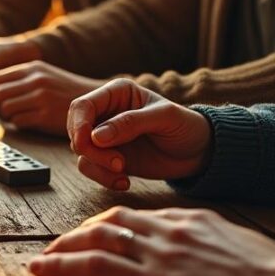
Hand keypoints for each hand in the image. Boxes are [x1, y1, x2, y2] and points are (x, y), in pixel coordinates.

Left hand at [0, 61, 102, 134]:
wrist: (98, 102)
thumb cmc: (68, 92)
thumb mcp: (46, 75)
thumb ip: (23, 79)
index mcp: (33, 68)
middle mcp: (35, 79)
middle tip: (2, 114)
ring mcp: (41, 97)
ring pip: (4, 108)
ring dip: (5, 117)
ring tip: (16, 119)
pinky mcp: (46, 115)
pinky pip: (18, 121)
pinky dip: (17, 125)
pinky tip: (27, 124)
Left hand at [28, 206, 274, 275]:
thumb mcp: (244, 250)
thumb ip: (216, 247)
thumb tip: (207, 259)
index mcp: (193, 220)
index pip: (141, 216)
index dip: (114, 225)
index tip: (100, 235)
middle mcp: (169, 230)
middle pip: (112, 221)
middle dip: (82, 231)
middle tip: (63, 243)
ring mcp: (156, 255)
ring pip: (96, 238)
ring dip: (64, 245)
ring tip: (45, 255)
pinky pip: (92, 267)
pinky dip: (61, 265)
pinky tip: (42, 268)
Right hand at [65, 78, 211, 189]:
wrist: (198, 153)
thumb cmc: (185, 126)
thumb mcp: (164, 118)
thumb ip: (131, 123)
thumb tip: (96, 137)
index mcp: (116, 93)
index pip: (82, 106)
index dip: (79, 125)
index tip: (87, 144)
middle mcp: (105, 113)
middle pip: (76, 130)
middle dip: (89, 150)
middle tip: (118, 163)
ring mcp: (105, 138)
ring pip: (81, 152)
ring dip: (98, 166)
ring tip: (124, 172)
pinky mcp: (108, 158)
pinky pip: (92, 169)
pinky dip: (104, 179)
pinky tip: (125, 182)